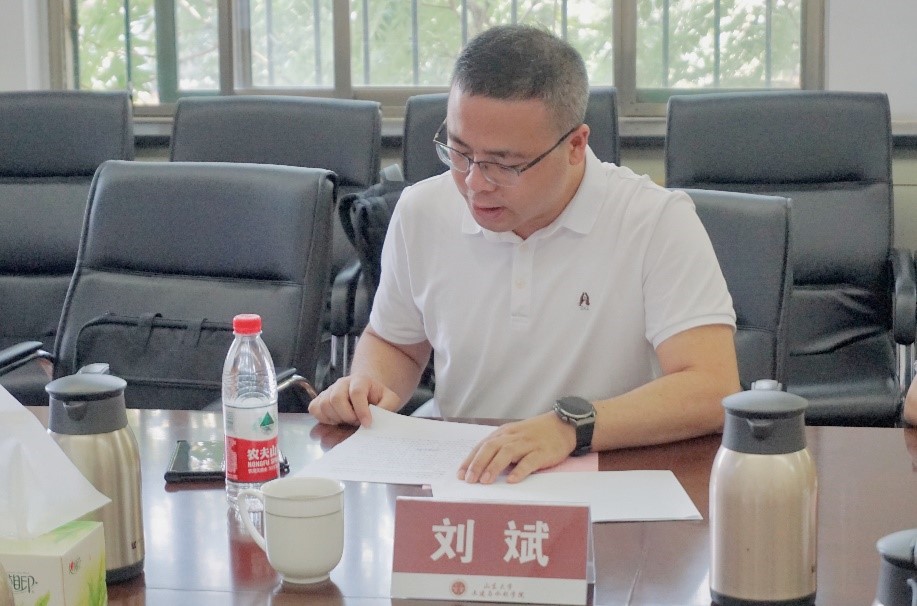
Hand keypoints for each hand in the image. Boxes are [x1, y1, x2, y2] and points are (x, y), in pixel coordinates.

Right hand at [307, 375, 400, 426]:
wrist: (367, 393)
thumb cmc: (377, 397)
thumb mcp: (390, 399)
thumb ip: (387, 406)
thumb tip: (377, 417)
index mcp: (360, 380)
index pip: (356, 392)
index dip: (361, 410)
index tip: (367, 423)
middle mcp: (342, 383)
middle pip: (336, 398)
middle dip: (347, 415)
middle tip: (356, 422)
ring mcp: (329, 390)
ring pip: (324, 404)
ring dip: (336, 418)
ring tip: (347, 421)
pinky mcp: (320, 399)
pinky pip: (315, 409)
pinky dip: (323, 418)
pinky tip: (336, 421)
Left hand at [458, 413, 576, 483]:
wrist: (563, 426)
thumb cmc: (535, 434)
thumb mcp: (514, 436)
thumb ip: (499, 448)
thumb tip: (480, 466)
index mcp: (504, 433)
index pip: (483, 446)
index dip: (470, 460)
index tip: (460, 474)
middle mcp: (513, 436)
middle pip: (491, 447)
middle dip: (478, 463)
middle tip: (470, 480)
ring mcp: (528, 443)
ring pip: (507, 453)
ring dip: (494, 466)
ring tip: (485, 481)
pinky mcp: (542, 452)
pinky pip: (530, 461)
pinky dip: (520, 470)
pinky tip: (512, 480)